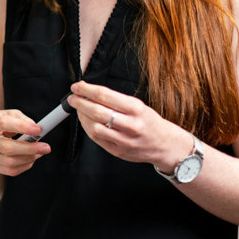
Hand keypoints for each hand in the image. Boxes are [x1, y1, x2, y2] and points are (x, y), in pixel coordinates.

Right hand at [0, 109, 50, 175]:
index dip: (22, 127)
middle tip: (46, 147)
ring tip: (40, 152)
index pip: (3, 124)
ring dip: (29, 158)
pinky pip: (11, 170)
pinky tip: (31, 159)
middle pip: (7, 148)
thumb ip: (22, 119)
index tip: (38, 130)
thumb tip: (35, 128)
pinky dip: (25, 165)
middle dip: (29, 148)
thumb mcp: (8, 115)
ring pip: (10, 162)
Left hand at [67, 81, 192, 170]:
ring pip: (94, 127)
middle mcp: (131, 125)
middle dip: (80, 103)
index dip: (87, 90)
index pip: (105, 96)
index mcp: (136, 109)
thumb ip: (115, 100)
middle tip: (73, 98)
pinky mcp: (118, 151)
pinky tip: (85, 121)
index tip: (77, 86)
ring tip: (78, 109)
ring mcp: (124, 140)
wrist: (165, 145)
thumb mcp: (138, 106)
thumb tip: (90, 92)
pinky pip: (96, 139)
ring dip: (81, 116)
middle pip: (97, 112)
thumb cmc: (149, 122)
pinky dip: (87, 128)